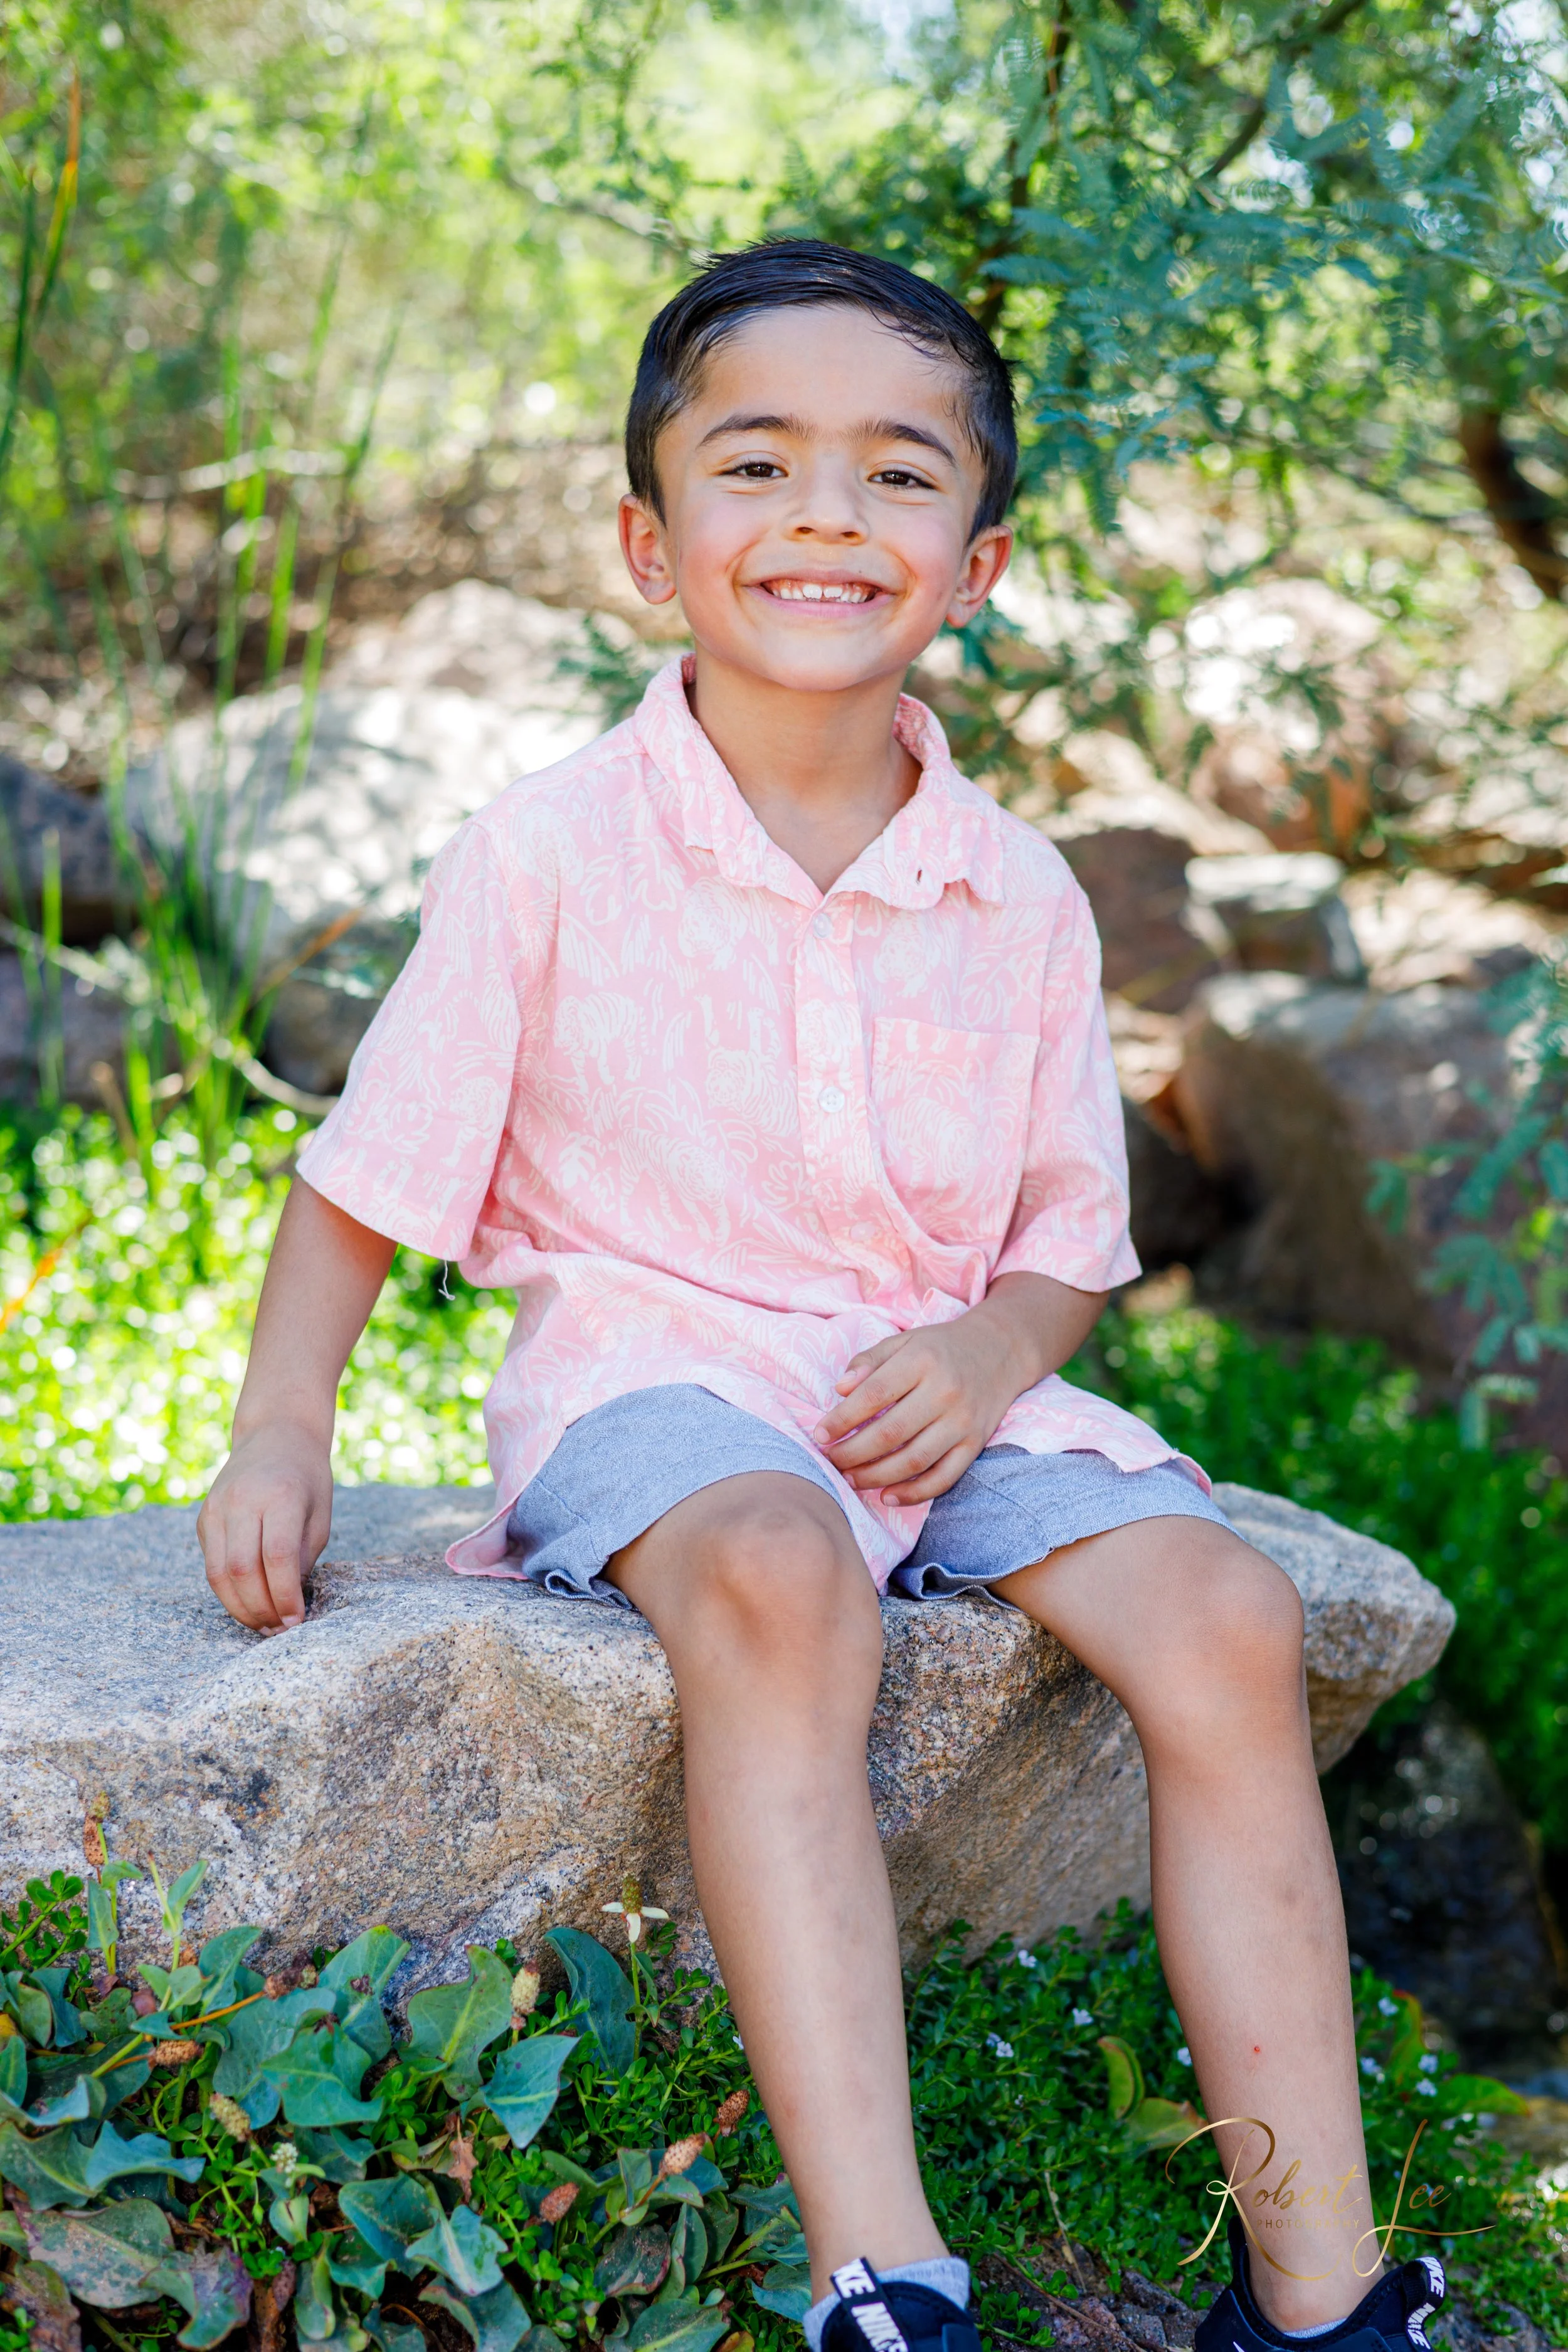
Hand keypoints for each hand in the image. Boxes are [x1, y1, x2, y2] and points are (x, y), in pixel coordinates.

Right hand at [197, 1424, 332, 1632]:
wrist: (275, 1435)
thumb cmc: (307, 1478)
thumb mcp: (320, 1514)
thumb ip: (302, 1558)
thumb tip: (287, 1606)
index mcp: (280, 1495)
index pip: (277, 1557)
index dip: (285, 1596)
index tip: (296, 1621)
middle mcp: (243, 1500)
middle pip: (241, 1569)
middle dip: (260, 1609)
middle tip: (278, 1630)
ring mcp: (217, 1508)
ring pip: (218, 1573)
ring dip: (239, 1607)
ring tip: (262, 1624)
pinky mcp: (204, 1518)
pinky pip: (211, 1564)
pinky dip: (227, 1590)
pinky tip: (247, 1601)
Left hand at [813, 1309, 1036, 1506]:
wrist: (1001, 1351)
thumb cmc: (940, 1348)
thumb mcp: (904, 1342)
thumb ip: (869, 1361)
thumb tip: (840, 1389)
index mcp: (922, 1360)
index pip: (873, 1395)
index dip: (841, 1419)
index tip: (819, 1434)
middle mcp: (945, 1391)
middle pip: (890, 1433)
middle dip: (852, 1453)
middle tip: (830, 1460)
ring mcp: (963, 1421)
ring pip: (914, 1460)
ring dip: (876, 1476)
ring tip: (850, 1479)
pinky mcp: (976, 1444)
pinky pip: (944, 1477)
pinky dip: (915, 1493)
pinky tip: (887, 1496)